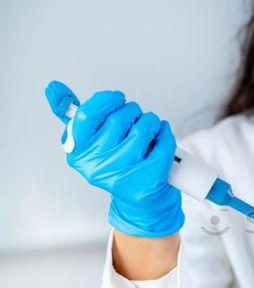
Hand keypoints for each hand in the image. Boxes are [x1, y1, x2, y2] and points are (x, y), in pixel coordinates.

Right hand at [44, 81, 183, 236]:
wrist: (142, 200)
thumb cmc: (117, 165)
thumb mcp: (90, 143)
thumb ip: (71, 115)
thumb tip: (54, 88)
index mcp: (79, 154)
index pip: (86, 115)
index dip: (106, 101)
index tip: (117, 98)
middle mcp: (99, 165)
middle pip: (119, 118)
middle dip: (132, 110)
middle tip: (135, 117)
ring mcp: (125, 173)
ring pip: (143, 126)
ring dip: (150, 120)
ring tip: (149, 129)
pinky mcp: (150, 176)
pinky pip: (163, 140)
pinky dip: (165, 133)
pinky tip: (160, 138)